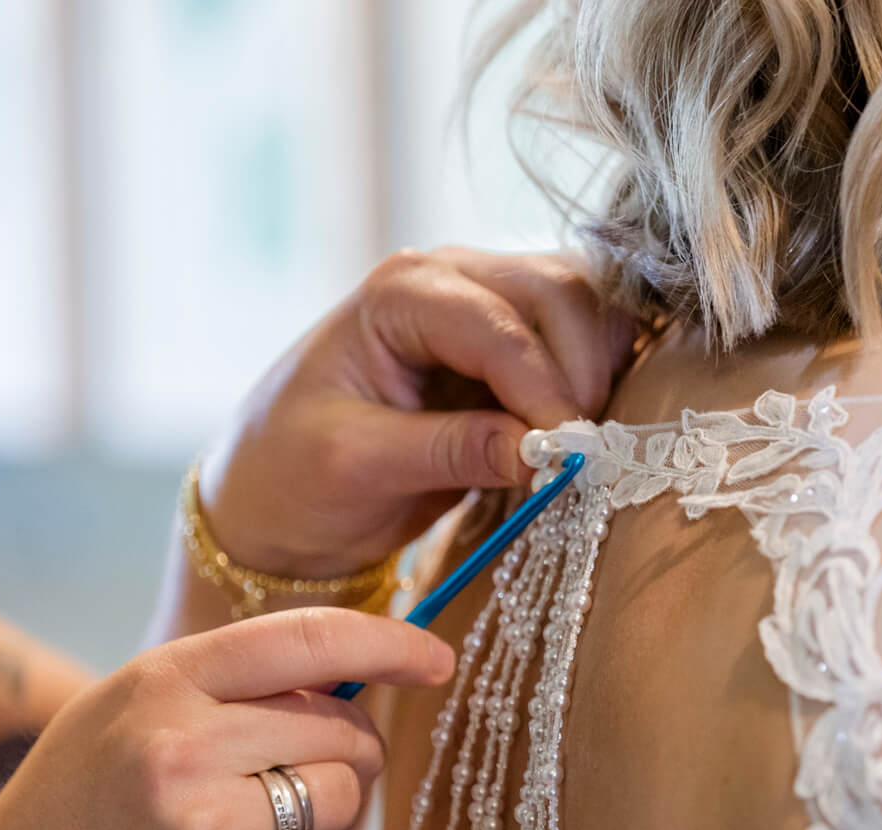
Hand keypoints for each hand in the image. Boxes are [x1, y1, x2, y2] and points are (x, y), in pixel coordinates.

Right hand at [0, 608, 454, 829]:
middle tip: (282, 778)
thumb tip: (357, 671)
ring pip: (343, 793)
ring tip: (243, 829)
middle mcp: (185, 745)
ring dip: (321, 811)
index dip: (389, 643)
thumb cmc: (83, 810)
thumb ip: (228, 684)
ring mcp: (210, 826)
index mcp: (160, 682)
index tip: (437, 657)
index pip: (308, 638)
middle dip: (343, 749)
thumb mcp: (127, 714)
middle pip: (342, 727)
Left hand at [200, 248, 639, 581]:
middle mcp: (452, 278)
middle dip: (582, 375)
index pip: (500, 324)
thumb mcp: (357, 467)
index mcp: (400, 291)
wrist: (278, 498)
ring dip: (603, 373)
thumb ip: (450, 450)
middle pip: (561, 294)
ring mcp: (490, 304)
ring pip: (589, 310)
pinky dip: (604, 379)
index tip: (567, 457)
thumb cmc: (294, 476)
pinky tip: (584, 433)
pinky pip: (589, 342)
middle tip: (579, 457)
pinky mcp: (518, 346)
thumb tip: (546, 452)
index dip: (544, 388)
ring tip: (581, 447)